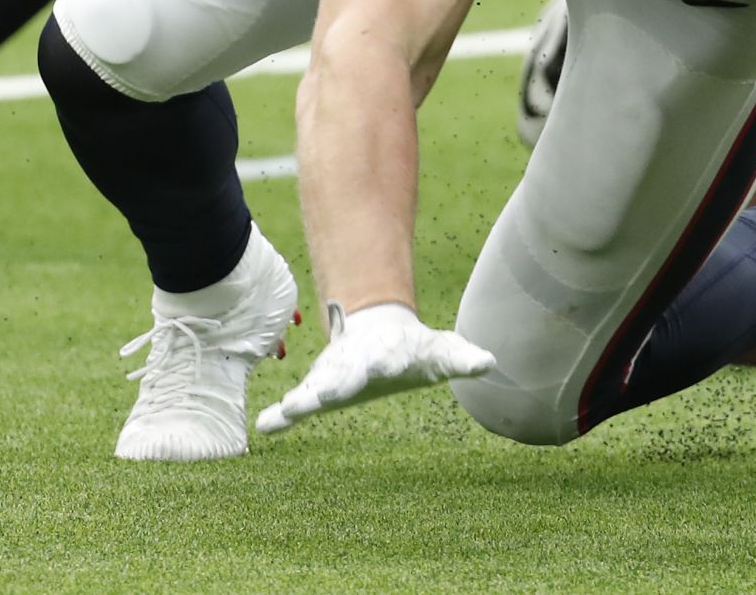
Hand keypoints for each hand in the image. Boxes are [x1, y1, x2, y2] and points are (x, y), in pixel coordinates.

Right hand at [255, 301, 493, 434]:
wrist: (378, 329)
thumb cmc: (414, 347)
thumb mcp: (440, 351)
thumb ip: (463, 357)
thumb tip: (490, 361)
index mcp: (387, 353)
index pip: (388, 357)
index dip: (388, 360)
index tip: (387, 362)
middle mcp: (356, 362)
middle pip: (346, 373)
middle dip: (337, 383)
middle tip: (325, 395)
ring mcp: (333, 375)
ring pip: (314, 387)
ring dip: (301, 400)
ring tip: (285, 412)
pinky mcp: (319, 389)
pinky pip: (296, 404)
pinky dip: (280, 415)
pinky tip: (265, 427)